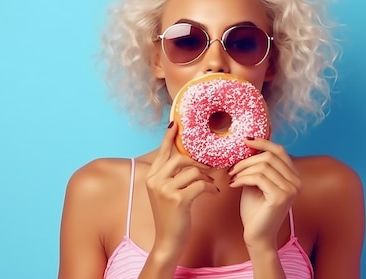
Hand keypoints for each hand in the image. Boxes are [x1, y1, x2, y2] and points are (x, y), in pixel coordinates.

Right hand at [145, 122, 218, 257]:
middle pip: (181, 158)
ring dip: (206, 176)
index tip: (176, 123)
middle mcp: (155, 181)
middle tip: (210, 168)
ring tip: (211, 183)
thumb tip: (186, 157)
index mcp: (151, 177)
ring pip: (192, 170)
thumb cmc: (171, 216)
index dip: (169, 137)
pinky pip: (201, 184)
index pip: (162, 151)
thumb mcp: (166, 193)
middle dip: (199, 163)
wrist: (167, 242)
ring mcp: (165, 190)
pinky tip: (214, 192)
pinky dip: (211, 187)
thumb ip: (172, 175)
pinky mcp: (178, 200)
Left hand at [228, 138, 300, 248]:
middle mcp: (296, 182)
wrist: (256, 235)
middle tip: (232, 169)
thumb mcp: (256, 182)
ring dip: (242, 170)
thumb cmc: (255, 210)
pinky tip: (234, 185)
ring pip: (263, 166)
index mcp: (293, 176)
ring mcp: (290, 189)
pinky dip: (243, 178)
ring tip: (232, 178)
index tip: (245, 140)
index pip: (280, 151)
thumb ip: (257, 165)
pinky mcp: (281, 197)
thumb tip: (248, 142)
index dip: (263, 142)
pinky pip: (258, 177)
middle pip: (270, 156)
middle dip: (247, 160)